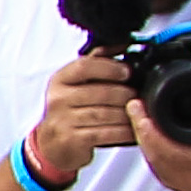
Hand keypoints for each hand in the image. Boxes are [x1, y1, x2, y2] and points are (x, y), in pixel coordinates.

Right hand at [27, 48, 138, 182]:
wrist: (51, 144)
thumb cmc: (68, 111)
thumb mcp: (74, 84)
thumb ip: (95, 63)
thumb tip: (122, 45)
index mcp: (60, 80)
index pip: (84, 67)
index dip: (109, 68)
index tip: (126, 72)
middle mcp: (58, 99)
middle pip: (100, 93)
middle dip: (125, 95)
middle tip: (137, 96)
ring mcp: (63, 120)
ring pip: (106, 114)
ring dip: (127, 114)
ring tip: (138, 113)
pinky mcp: (72, 139)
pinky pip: (105, 133)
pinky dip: (123, 132)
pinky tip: (132, 130)